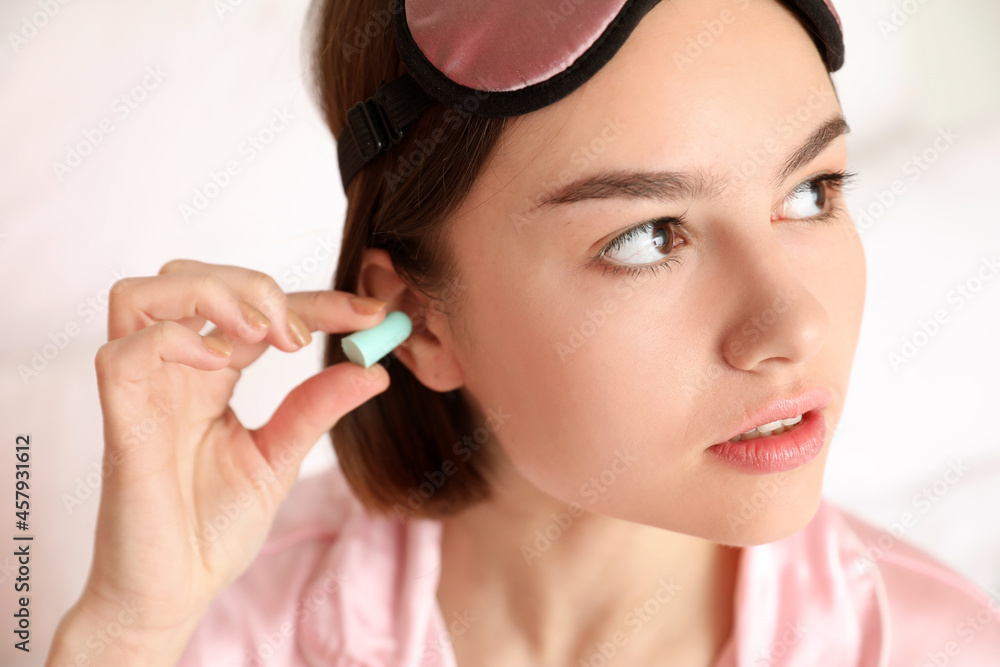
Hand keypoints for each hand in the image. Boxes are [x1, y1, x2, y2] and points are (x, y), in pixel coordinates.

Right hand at [47, 259, 391, 664]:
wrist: (176, 591)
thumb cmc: (213, 528)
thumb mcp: (279, 457)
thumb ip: (316, 408)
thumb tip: (374, 369)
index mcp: (210, 375)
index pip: (255, 310)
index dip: (315, 302)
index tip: (372, 315)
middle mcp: (172, 371)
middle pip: (189, 277)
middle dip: (252, 285)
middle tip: (299, 332)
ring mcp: (142, 390)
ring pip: (142, 295)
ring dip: (210, 294)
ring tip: (263, 334)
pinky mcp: (121, 420)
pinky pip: (124, 352)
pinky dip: (174, 339)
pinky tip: (220, 362)